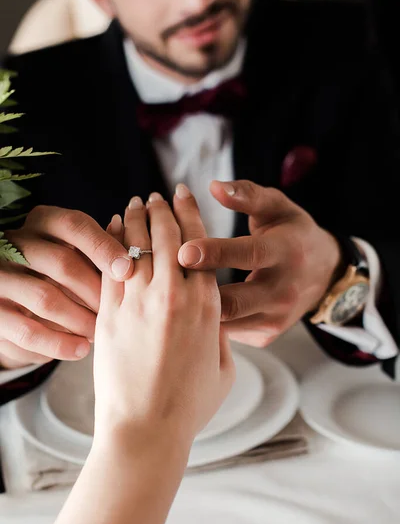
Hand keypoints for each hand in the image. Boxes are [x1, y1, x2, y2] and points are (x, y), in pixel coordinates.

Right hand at [0, 206, 132, 368]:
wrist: (16, 303)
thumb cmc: (63, 277)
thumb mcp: (78, 256)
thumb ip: (104, 251)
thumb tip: (141, 257)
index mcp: (43, 222)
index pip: (75, 225)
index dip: (104, 247)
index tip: (128, 271)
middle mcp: (17, 243)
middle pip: (62, 262)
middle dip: (96, 291)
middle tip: (119, 311)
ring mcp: (1, 277)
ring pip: (46, 298)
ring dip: (81, 319)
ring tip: (102, 333)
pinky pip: (28, 331)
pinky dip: (59, 344)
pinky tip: (82, 349)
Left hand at [93, 187, 234, 445]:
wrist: (146, 428)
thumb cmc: (189, 405)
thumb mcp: (223, 369)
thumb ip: (220, 334)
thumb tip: (213, 314)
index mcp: (207, 307)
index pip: (199, 245)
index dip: (191, 214)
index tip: (185, 195)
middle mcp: (174, 297)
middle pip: (167, 236)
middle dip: (162, 208)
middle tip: (158, 194)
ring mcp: (139, 304)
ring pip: (136, 244)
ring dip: (135, 217)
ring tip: (135, 203)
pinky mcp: (110, 314)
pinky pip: (111, 266)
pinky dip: (112, 241)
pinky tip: (112, 227)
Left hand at [178, 180, 341, 347]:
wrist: (324, 275)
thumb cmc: (291, 233)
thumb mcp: (276, 207)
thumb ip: (247, 195)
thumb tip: (213, 187)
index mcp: (286, 252)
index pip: (250, 254)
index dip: (216, 254)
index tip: (183, 251)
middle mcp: (283, 292)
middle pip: (234, 301)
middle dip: (196, 292)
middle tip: (164, 281)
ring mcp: (274, 319)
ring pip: (226, 322)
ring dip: (195, 309)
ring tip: (168, 294)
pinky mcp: (264, 337)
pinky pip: (228, 332)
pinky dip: (206, 321)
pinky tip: (187, 309)